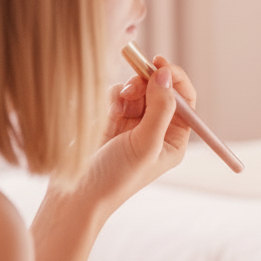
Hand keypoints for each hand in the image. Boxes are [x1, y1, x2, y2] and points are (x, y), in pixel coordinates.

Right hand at [78, 56, 195, 214]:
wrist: (75, 197)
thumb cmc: (114, 178)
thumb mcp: (144, 144)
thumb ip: (159, 108)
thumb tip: (166, 75)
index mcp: (174, 140)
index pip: (185, 100)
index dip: (175, 79)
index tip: (159, 64)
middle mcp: (158, 132)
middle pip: (162, 91)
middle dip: (148, 83)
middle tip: (134, 83)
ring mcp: (134, 126)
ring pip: (139, 91)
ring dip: (130, 90)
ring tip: (119, 102)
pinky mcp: (112, 122)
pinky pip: (119, 97)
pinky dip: (114, 97)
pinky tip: (108, 108)